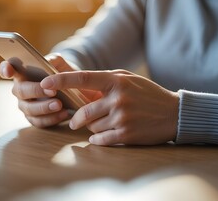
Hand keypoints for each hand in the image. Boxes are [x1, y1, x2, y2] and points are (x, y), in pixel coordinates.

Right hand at [0, 54, 75, 126]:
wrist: (71, 87)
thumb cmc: (59, 72)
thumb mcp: (58, 63)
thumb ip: (52, 60)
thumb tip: (47, 64)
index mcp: (22, 73)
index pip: (6, 69)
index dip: (4, 69)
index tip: (9, 70)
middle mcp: (20, 89)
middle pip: (20, 91)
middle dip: (36, 91)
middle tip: (53, 91)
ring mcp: (25, 105)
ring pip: (29, 109)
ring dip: (44, 107)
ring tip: (59, 104)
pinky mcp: (34, 118)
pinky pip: (39, 122)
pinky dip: (52, 118)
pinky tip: (64, 113)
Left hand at [40, 70, 178, 145]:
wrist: (173, 113)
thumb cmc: (147, 93)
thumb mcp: (127, 79)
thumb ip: (103, 80)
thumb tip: (76, 84)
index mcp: (116, 80)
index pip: (82, 78)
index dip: (61, 80)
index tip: (44, 83)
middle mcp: (118, 98)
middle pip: (84, 111)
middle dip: (76, 118)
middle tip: (74, 120)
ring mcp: (122, 117)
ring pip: (92, 126)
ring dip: (92, 127)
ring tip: (103, 123)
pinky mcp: (127, 134)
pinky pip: (101, 138)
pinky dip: (98, 138)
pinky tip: (102, 135)